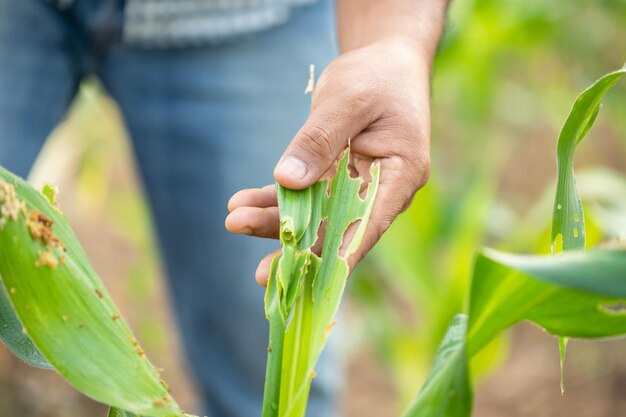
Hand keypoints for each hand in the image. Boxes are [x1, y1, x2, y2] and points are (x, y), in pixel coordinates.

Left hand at [226, 37, 431, 285]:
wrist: (383, 62)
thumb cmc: (377, 77)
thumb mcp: (348, 100)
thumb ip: (319, 140)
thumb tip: (286, 180)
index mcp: (400, 175)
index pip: (369, 225)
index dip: (337, 255)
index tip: (305, 279)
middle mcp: (380, 190)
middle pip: (337, 228)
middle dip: (295, 246)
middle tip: (259, 274)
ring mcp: (355, 186)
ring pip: (313, 214)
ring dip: (274, 220)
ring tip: (234, 219)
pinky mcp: (333, 177)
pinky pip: (301, 194)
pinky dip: (272, 198)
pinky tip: (241, 201)